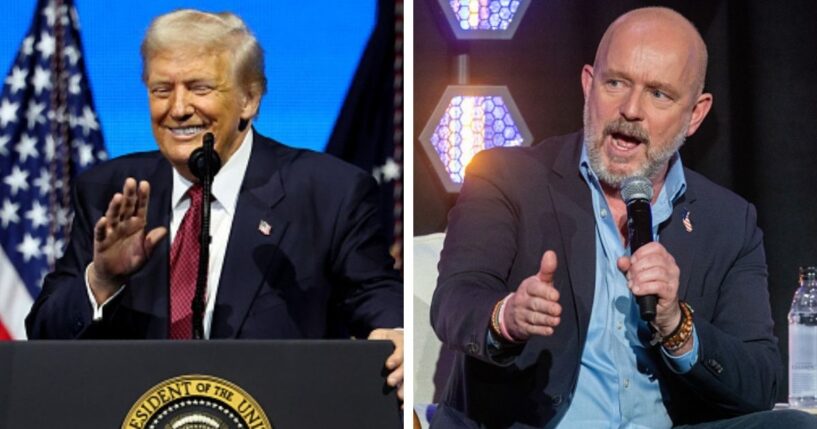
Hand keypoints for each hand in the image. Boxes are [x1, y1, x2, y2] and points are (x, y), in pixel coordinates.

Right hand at [89, 178, 166, 303]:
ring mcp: (112, 231)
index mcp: (137, 224)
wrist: (115, 274)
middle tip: (130, 181)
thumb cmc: (131, 260)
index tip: (144, 183)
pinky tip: (103, 220)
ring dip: (115, 206)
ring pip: (113, 216)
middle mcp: (124, 224)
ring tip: (118, 196)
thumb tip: (164, 230)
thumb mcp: (145, 252)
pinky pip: (101, 232)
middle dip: (129, 194)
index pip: (140, 207)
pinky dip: (102, 226)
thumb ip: (152, 242)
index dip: (142, 196)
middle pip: (126, 207)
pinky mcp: (101, 241)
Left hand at [368, 328, 403, 405]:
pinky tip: (402, 403)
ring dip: (404, 387)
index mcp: (400, 342)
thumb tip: (363, 350)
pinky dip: (406, 395)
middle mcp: (407, 355)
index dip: (395, 358)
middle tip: (390, 382)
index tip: (388, 365)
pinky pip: (408, 386)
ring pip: (409, 377)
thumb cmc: (382, 338)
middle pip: (406, 365)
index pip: (400, 349)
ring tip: (399, 396)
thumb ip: (374, 342)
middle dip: (399, 375)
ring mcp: (408, 366)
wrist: (390, 339)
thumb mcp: (378, 336)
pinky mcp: (406, 376)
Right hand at [502, 250, 561, 341]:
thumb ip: (547, 270)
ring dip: (546, 319)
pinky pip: (532, 329)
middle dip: (547, 307)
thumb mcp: (538, 281)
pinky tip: (549, 330)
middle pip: (534, 304)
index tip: (556, 296)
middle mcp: (522, 300)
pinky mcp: (523, 327)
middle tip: (558, 309)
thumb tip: (551, 252)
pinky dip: (541, 330)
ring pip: (533, 318)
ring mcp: (522, 314)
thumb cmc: (532, 294)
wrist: (511, 312)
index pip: (534, 289)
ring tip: (556, 320)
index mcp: (527, 287)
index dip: (545, 292)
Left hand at [617, 242, 681, 336]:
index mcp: (665, 258)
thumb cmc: (649, 289)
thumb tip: (621, 261)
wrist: (660, 310)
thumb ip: (628, 266)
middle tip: (630, 277)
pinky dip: (644, 287)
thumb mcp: (636, 275)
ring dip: (640, 278)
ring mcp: (673, 279)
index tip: (631, 263)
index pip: (655, 247)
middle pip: (654, 259)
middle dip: (637, 268)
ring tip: (632, 285)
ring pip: (656, 272)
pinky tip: (637, 291)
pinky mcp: (671, 292)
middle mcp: (672, 266)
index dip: (640, 253)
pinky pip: (658, 286)